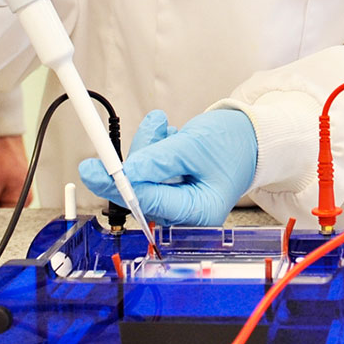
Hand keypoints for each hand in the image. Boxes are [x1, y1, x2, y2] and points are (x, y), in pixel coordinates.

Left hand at [79, 109, 258, 226]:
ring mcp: (178, 203)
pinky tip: (171, 139)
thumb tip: (126, 172)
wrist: (252, 136)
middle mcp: (186, 215)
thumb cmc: (234, 143)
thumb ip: (158, 161)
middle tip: (156, 128)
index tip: (90, 170)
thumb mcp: (194, 146)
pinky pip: (150, 171)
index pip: (146, 200)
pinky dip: (155, 150)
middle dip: (143, 155)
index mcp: (197, 213)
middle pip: (141, 187)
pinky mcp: (172, 190)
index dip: (116, 183)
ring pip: (143, 175)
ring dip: (150, 147)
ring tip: (169, 130)